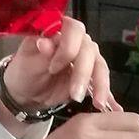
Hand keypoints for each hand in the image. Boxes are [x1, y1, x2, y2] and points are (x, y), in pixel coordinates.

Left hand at [2, 16, 121, 111]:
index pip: (74, 30)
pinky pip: (103, 84)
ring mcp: (87, 59)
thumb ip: (40, 50)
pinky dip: (108, 95)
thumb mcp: (27, 59)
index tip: (53, 67)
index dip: (68, 48)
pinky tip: (113, 108)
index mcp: (61, 30)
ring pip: (100, 67)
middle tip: (75, 93)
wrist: (26, 91)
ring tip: (98, 103)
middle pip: (89, 51)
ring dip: (100, 86)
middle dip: (83, 73)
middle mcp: (78, 41)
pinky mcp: (92, 77)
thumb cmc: (25, 69)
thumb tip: (44, 42)